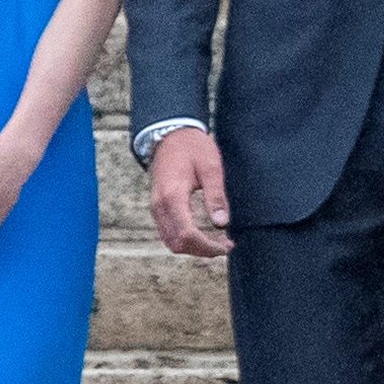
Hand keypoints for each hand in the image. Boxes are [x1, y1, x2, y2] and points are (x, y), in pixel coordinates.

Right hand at [150, 127, 233, 257]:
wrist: (170, 134)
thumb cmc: (192, 148)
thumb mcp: (211, 168)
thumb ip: (216, 196)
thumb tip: (222, 224)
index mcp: (172, 196)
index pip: (187, 234)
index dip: (207, 246)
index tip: (227, 245)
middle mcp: (159, 206)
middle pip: (178, 243)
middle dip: (202, 250)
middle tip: (226, 245)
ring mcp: (156, 208)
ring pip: (171, 242)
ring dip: (194, 247)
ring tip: (217, 242)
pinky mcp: (158, 208)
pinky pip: (168, 233)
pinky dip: (185, 240)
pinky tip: (203, 235)